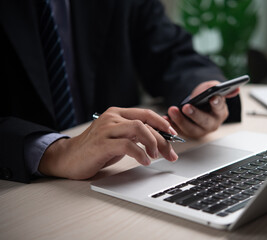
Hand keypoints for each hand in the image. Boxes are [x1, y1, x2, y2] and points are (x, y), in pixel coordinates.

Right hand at [38, 107, 178, 179]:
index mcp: (117, 113)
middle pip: (145, 123)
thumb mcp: (118, 137)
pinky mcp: (101, 144)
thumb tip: (159, 135)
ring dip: (153, 143)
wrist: (68, 158)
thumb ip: (135, 133)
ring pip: (139, 129)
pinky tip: (145, 161)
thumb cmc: (95, 149)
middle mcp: (112, 117)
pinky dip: (140, 154)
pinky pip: (127, 145)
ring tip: (156, 156)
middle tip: (171, 154)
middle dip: (162, 139)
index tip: (174, 134)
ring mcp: (106, 129)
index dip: (162, 123)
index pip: (146, 114)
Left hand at [166, 80, 238, 138]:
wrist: (196, 102)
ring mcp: (200, 130)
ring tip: (172, 110)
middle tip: (186, 107)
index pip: (219, 109)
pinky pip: (179, 130)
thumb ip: (219, 88)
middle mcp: (212, 123)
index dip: (217, 103)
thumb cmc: (205, 96)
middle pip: (205, 122)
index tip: (213, 98)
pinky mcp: (188, 132)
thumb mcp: (212, 88)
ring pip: (191, 129)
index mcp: (220, 112)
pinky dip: (172, 124)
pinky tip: (166, 117)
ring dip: (180, 120)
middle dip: (195, 114)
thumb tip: (236, 89)